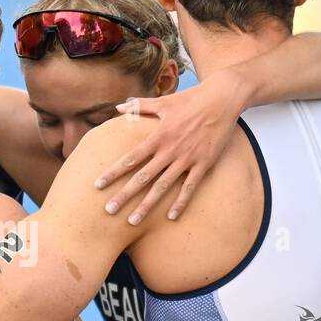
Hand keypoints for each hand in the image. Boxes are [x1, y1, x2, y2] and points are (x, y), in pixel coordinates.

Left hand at [95, 66, 251, 223]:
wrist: (223, 99)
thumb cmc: (191, 99)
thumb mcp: (163, 102)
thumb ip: (139, 106)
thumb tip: (117, 107)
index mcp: (158, 136)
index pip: (130, 158)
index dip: (113, 172)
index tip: (97, 185)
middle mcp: (170, 150)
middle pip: (142, 177)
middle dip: (124, 195)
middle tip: (108, 210)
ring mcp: (187, 159)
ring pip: (163, 187)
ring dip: (147, 205)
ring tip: (132, 221)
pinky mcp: (204, 164)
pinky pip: (190, 187)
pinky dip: (180, 202)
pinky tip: (171, 217)